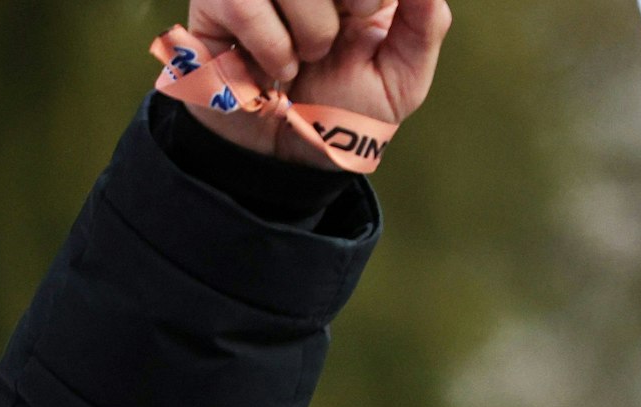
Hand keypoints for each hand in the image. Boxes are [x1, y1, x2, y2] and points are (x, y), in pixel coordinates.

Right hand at [182, 0, 452, 167]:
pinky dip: (270, 47)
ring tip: (303, 60)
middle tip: (336, 43)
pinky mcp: (215, 1)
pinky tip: (272, 68)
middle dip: (346, 4)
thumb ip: (425, 22)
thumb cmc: (345, 113)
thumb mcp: (401, 78)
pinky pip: (243, 4)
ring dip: (309, 32)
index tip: (365, 15)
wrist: (286, 157)